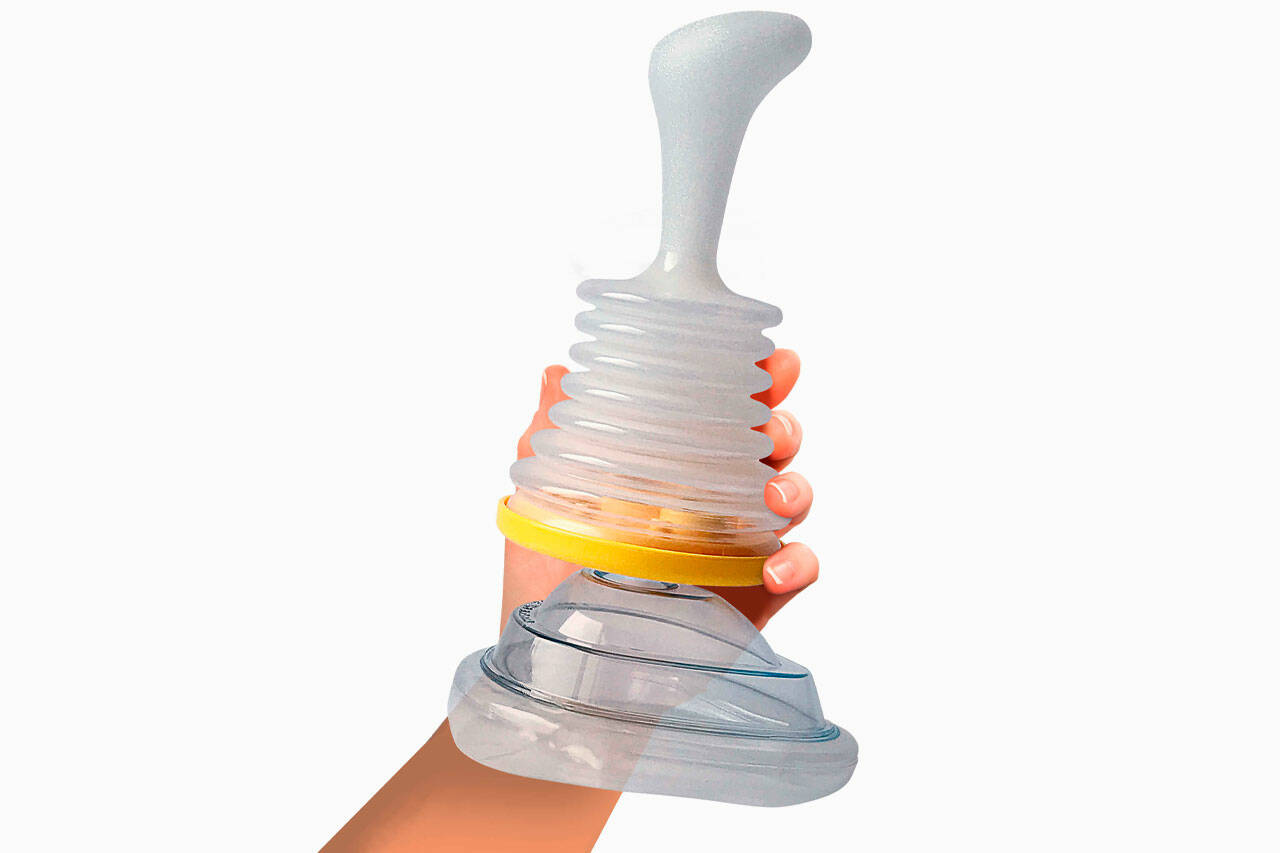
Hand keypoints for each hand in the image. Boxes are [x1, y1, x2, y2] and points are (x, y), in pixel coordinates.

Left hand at [508, 349, 817, 630]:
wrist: (559, 682)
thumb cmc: (544, 591)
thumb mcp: (539, 508)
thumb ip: (551, 435)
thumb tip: (557, 371)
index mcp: (661, 472)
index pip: (714, 414)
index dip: (750, 382)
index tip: (772, 361)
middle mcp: (703, 504)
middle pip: (765, 449)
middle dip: (783, 425)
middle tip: (774, 426)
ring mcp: (730, 552)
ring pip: (790, 502)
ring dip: (796, 487)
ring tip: (775, 497)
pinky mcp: (749, 601)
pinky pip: (796, 572)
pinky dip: (800, 563)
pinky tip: (776, 567)